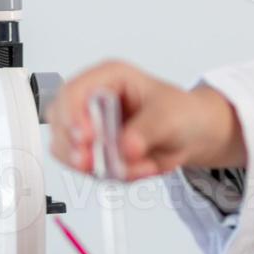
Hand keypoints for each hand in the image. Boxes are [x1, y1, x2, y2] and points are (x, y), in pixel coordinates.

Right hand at [46, 60, 244, 179]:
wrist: (192, 134)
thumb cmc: (182, 112)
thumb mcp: (171, 116)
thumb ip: (147, 131)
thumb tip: (126, 146)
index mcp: (109, 79)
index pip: (73, 92)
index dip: (72, 115)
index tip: (84, 137)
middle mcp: (93, 101)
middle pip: (61, 123)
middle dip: (76, 148)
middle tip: (94, 163)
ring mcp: (90, 128)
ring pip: (70, 151)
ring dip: (100, 166)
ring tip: (138, 166)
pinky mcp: (93, 151)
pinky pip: (87, 169)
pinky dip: (112, 175)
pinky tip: (139, 168)